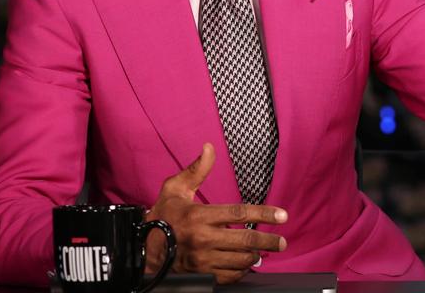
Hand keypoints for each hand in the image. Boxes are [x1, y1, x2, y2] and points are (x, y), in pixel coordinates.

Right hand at [145, 143, 288, 283]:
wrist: (142, 247)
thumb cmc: (162, 215)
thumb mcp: (175, 188)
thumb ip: (197, 170)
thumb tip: (209, 148)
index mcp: (199, 216)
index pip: (239, 214)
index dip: (264, 214)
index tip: (283, 215)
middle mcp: (202, 239)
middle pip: (246, 241)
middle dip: (268, 240)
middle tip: (282, 241)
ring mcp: (202, 260)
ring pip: (240, 260)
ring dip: (256, 255)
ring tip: (263, 250)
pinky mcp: (200, 274)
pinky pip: (229, 276)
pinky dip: (241, 271)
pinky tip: (246, 263)